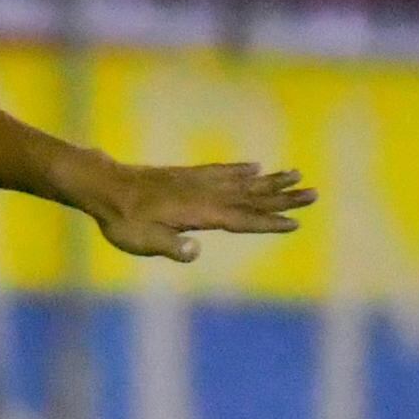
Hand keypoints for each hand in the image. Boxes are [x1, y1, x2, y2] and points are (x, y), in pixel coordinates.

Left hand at [90, 159, 316, 262]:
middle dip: (283, 197)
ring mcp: (197, 182)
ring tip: (296, 174)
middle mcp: (204, 194)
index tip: (296, 222)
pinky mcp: (187, 175)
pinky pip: (222, 171)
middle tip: (314, 193)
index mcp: (198, 212)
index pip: (242, 220)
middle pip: (252, 197)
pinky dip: (241, 170)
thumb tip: (194, 251)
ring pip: (242, 181)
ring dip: (270, 180)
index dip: (269, 222)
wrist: (104, 186)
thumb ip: (169, 247)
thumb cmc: (121, 220)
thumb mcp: (140, 240)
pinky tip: (255, 167)